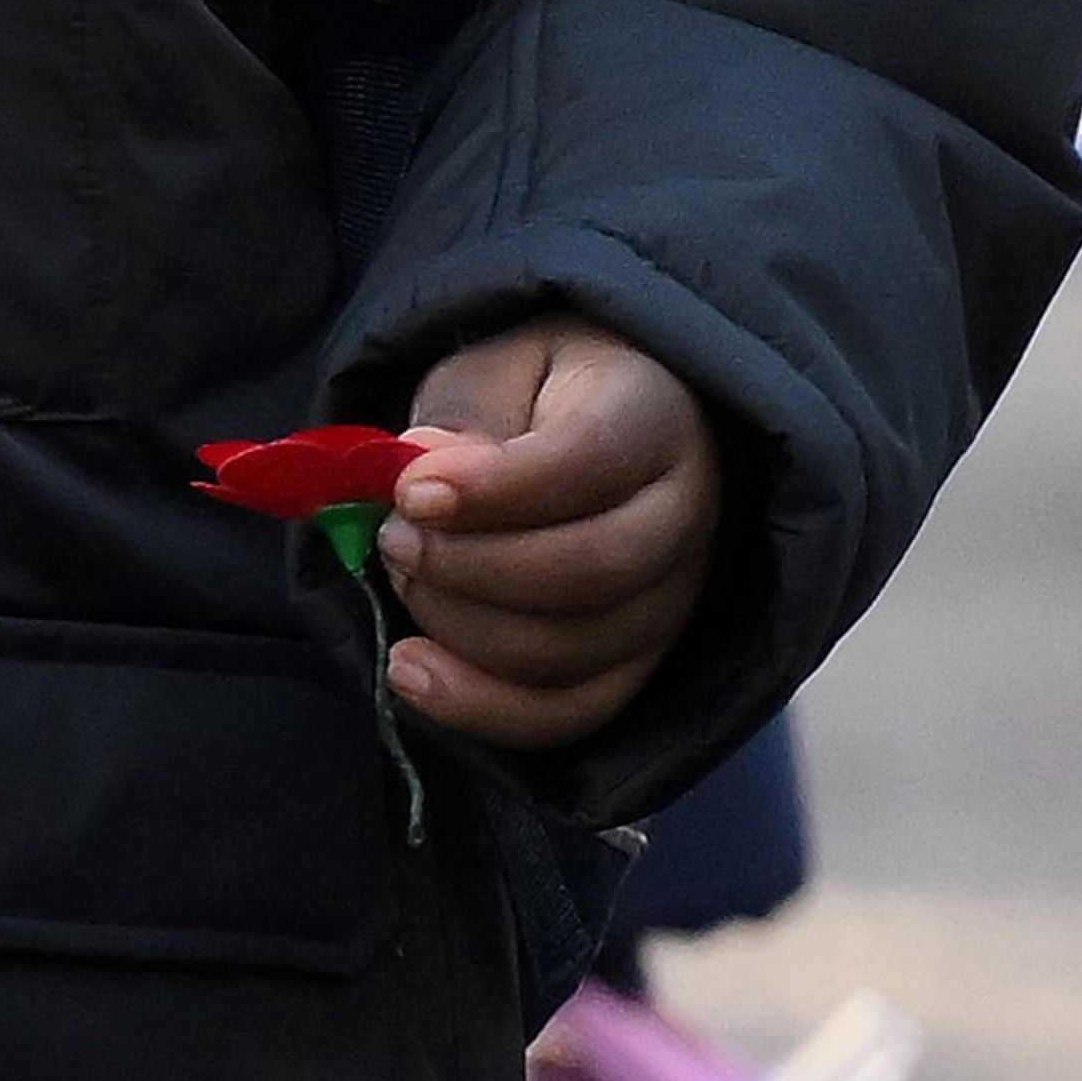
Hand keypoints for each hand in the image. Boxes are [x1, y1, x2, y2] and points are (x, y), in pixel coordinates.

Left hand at [374, 316, 715, 751]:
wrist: (595, 430)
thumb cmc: (536, 393)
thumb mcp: (494, 369)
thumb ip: (465, 415)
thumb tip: (422, 467)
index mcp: (656, 418)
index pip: (591, 462)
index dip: (494, 487)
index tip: (410, 492)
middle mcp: (687, 516)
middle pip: (591, 571)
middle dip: (468, 566)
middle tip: (394, 537)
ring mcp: (675, 601)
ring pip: (574, 650)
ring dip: (461, 626)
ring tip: (401, 575)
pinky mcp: (642, 664)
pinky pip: (571, 712)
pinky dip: (483, 706)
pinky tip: (410, 671)